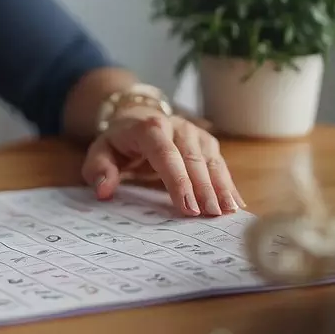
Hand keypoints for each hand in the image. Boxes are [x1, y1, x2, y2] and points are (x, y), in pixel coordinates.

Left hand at [82, 109, 244, 216]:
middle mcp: (177, 126)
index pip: (165, 154)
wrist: (136, 117)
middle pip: (193, 159)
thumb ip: (98, 170)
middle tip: (211, 215)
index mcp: (149, 128)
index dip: (178, 181)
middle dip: (204, 188)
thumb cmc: (119, 142)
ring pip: (212, 161)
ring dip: (221, 187)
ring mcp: (195, 133)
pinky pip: (219, 164)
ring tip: (228, 212)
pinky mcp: (206, 143)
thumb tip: (103, 191)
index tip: (187, 207)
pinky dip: (228, 184)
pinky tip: (236, 203)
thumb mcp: (99, 152)